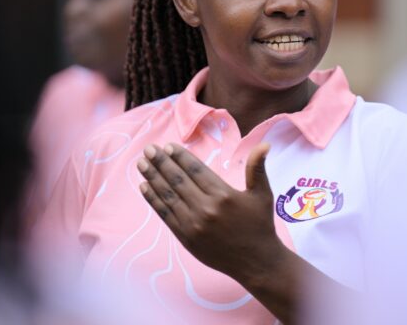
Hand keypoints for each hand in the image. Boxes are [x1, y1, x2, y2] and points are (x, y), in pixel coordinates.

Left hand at [136, 142, 285, 283]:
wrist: (256, 262)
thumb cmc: (260, 225)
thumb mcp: (263, 194)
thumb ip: (258, 168)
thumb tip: (265, 144)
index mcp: (224, 195)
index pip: (196, 170)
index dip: (180, 157)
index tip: (168, 146)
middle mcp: (206, 208)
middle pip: (178, 180)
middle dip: (161, 162)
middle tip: (149, 149)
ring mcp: (194, 224)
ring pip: (169, 196)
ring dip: (153, 178)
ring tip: (142, 164)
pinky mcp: (186, 238)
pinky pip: (165, 215)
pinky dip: (153, 200)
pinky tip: (144, 187)